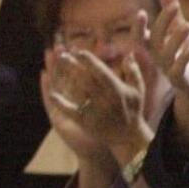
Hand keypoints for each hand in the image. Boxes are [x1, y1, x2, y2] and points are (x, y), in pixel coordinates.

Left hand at [45, 48, 151, 165]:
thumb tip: (129, 53)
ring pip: (77, 92)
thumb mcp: (137, 90)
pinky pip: (71, 112)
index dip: (89, 60)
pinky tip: (51, 94)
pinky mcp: (86, 123)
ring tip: (53, 66)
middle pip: (86, 79)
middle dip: (73, 66)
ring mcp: (95, 112)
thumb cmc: (132, 110)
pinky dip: (61, 103)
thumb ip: (133, 71)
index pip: (101, 72)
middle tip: (61, 54)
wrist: (128, 137)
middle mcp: (106, 101)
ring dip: (65, 79)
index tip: (78, 50)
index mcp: (118, 91)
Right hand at [145, 0, 188, 150]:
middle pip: (155, 40)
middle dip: (163, 23)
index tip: (141, 12)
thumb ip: (171, 9)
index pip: (141, 36)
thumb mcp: (179, 29)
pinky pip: (178, 70)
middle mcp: (157, 58)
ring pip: (167, 54)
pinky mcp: (181, 80)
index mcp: (154, 47)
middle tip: (174, 7)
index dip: (139, 26)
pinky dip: (183, 60)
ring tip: (187, 24)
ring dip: (176, 39)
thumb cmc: (186, 56)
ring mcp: (168, 69)